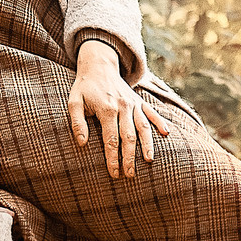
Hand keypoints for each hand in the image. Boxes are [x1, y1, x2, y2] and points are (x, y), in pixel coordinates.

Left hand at [67, 40, 173, 177]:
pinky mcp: (139, 101)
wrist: (99, 65)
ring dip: (147, 144)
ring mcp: (133, 103)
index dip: (112, 158)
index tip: (114, 173)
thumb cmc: (84, 87)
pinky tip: (166, 133)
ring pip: (143, 127)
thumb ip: (77, 123)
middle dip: (130, 157)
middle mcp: (123, 107)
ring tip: (149, 161)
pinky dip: (160, 122)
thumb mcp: (74, 102)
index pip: (110, 139)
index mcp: (107, 109)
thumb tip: (82, 143)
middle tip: (130, 174)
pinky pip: (152, 112)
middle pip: (128, 136)